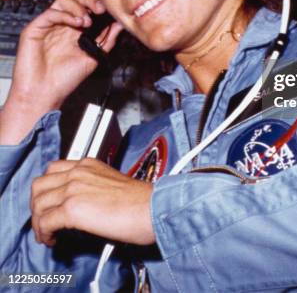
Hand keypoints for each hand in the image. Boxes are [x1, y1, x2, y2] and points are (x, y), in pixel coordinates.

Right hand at [0, 0, 122, 143]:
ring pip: (62, 0)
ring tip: (87, 21)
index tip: (109, 8)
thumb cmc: (65, 79)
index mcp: (74, 29)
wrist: (44, 94)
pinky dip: (66, 14)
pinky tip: (77, 24)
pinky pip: (51, 12)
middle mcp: (62, 24)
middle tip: (100, 9)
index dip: (97, 2)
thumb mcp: (93, 56)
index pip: (86, 5)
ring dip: (79, 6)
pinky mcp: (35, 29)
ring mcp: (48, 25)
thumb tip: (120, 24)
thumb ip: (107, 40)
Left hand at [31, 158, 154, 246]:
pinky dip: (44, 233)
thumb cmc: (141, 200)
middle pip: (39, 185)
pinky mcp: (72, 208)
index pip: (53, 170)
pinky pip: (44, 222)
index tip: (51, 203)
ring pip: (37, 204)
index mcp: (89, 164)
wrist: (152, 207)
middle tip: (45, 219)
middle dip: (37, 205)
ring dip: (38, 222)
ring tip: (48, 233)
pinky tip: (53, 239)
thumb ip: (92, 186)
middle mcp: (78, 172)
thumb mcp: (112, 183)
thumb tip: (81, 205)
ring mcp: (73, 188)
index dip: (47, 189)